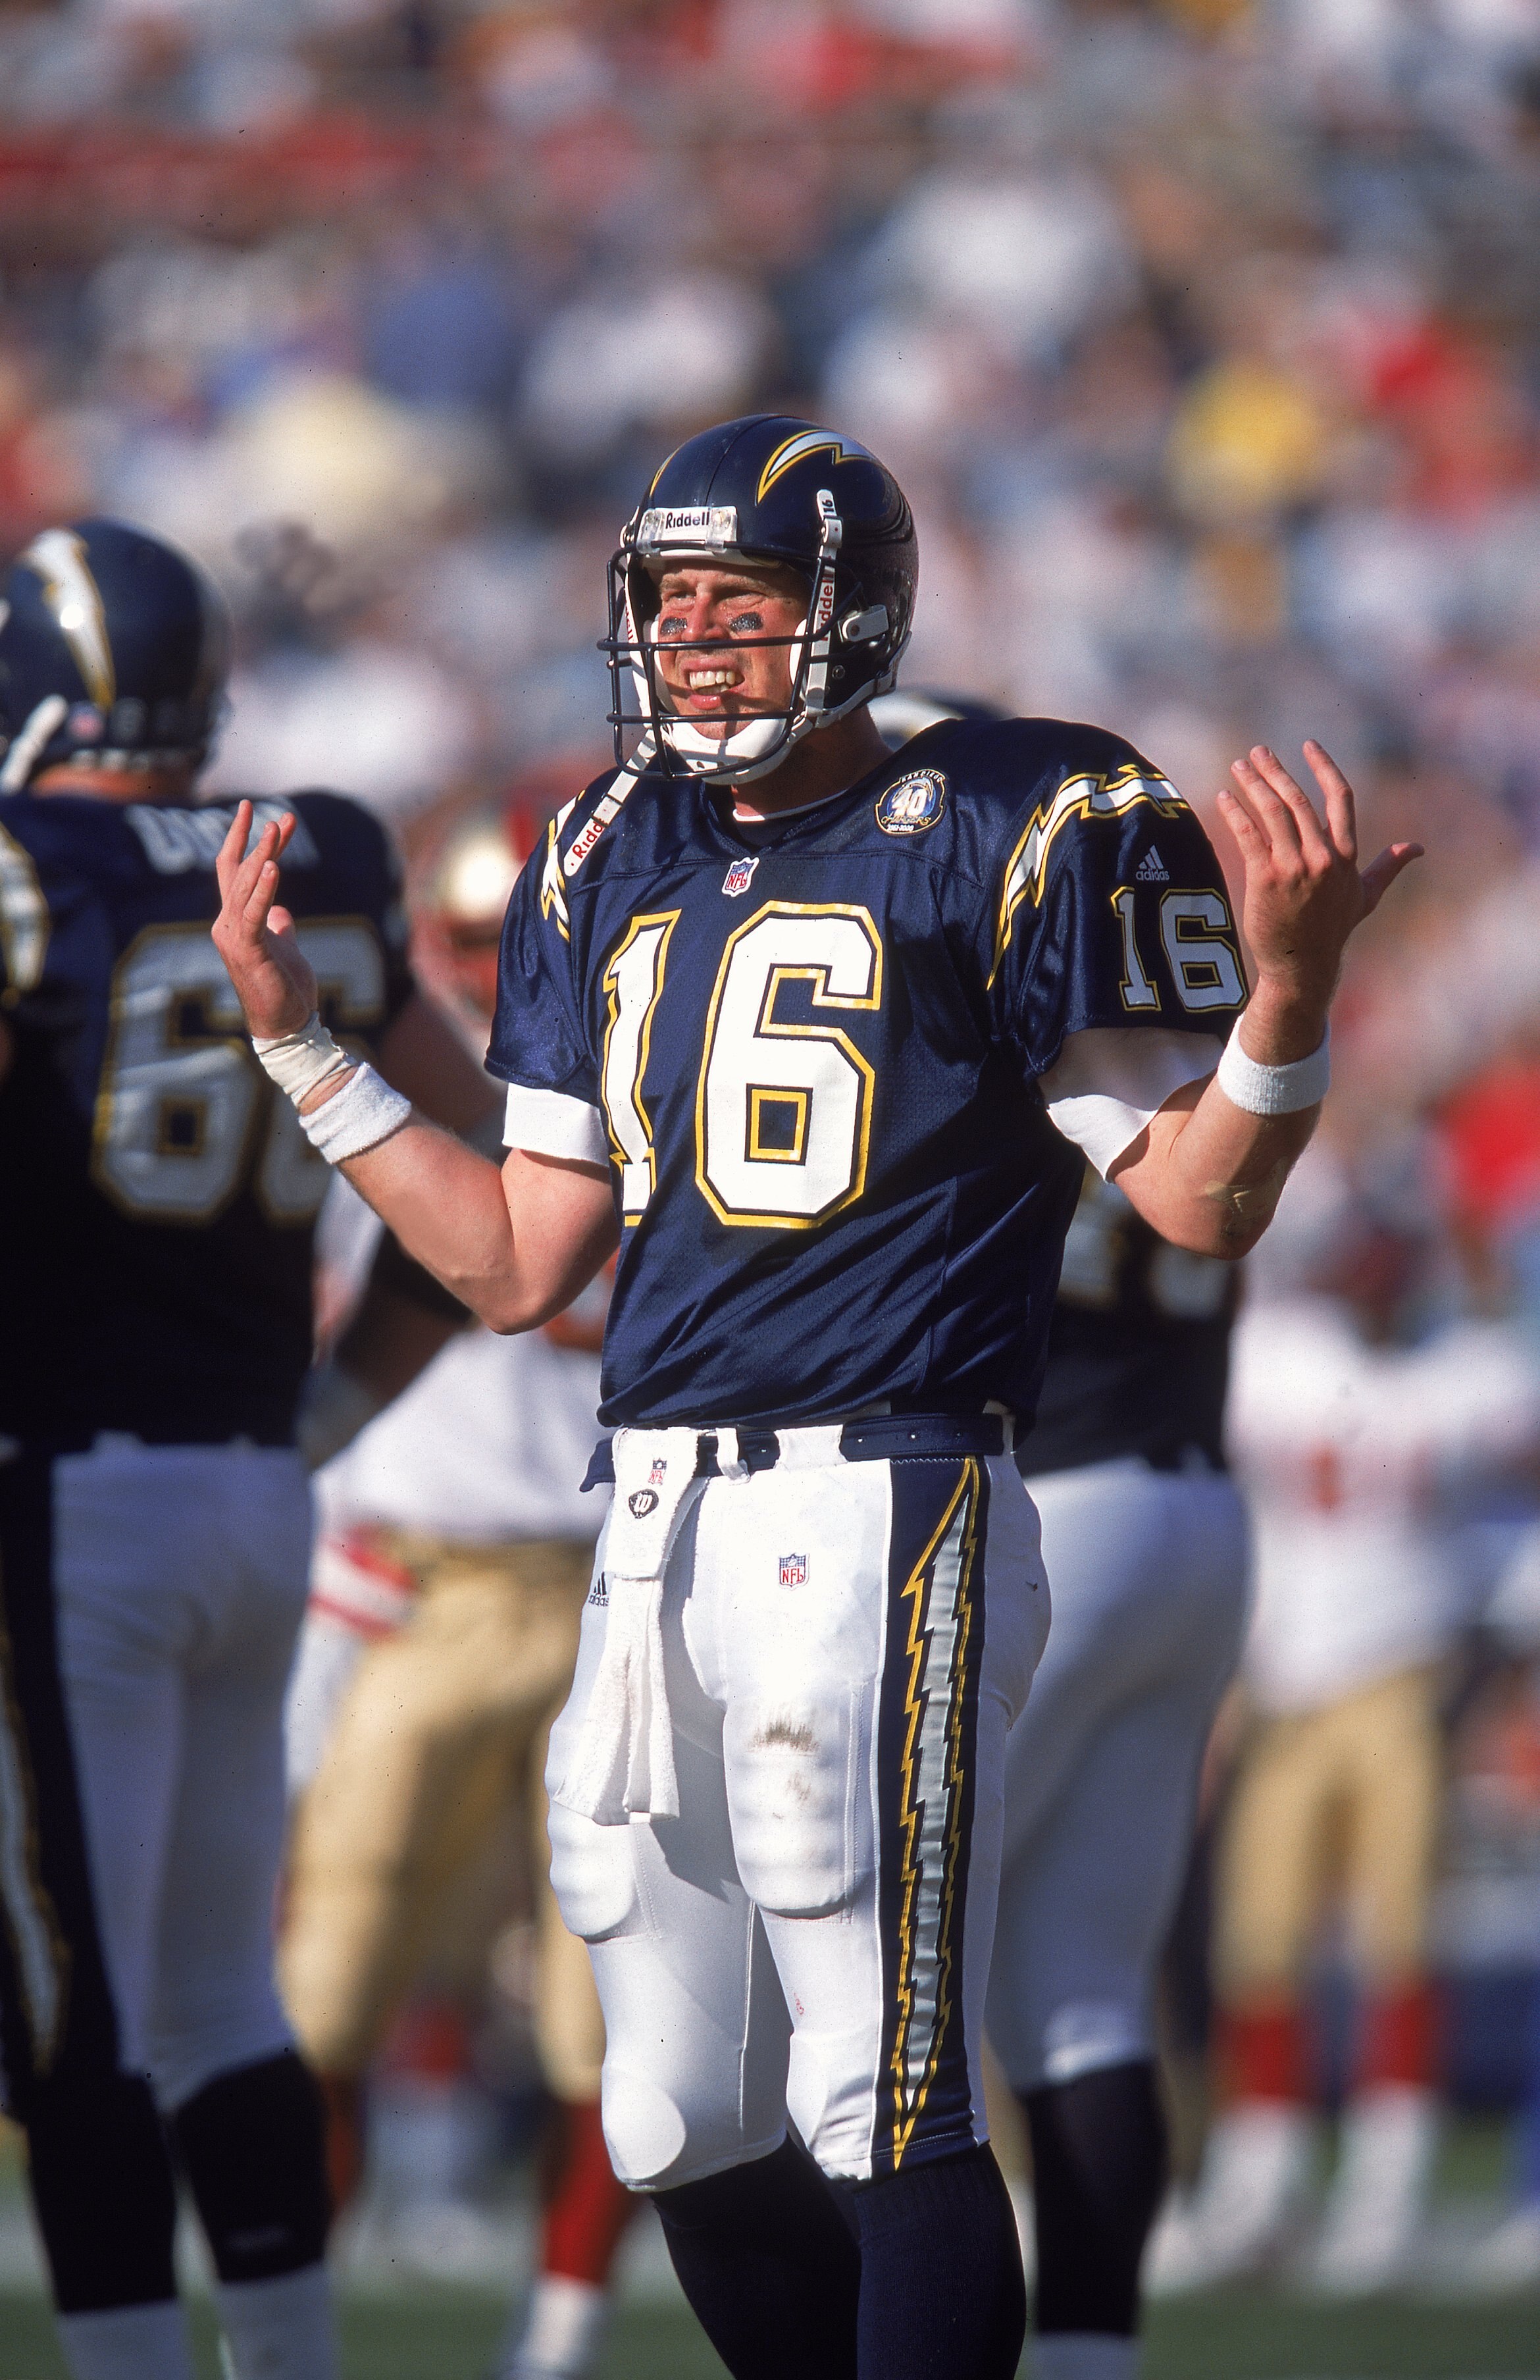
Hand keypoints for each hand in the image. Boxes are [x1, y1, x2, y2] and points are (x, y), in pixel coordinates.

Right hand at [212, 800, 318, 1037]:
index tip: (262, 813)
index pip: (236, 872)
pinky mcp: (248, 951)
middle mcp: (227, 925)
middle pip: (238, 871)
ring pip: (246, 886)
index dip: (247, 841)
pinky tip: (273, 865)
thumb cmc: (285, 989)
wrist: (286, 1026)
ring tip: (276, 827)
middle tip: (275, 814)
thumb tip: (283, 911)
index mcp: (235, 922)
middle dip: (256, 839)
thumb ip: (279, 926)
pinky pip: (255, 913)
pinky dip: (263, 889)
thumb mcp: (285, 948)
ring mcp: (234, 937)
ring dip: (262, 854)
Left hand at [1216, 741, 1421, 1042]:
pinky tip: (1224, 797)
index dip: (1323, 767)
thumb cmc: (1332, 931)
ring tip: (1239, 767)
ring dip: (1253, 785)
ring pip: (1272, 813)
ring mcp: (1294, 868)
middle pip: (1298, 801)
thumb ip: (1386, 867)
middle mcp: (1322, 858)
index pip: (1339, 798)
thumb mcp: (1364, 897)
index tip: (1308, 745)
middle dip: (1276, 771)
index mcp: (1345, 856)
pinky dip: (1235, 813)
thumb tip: (1416, 848)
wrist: (1303, 967)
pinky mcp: (1265, 879)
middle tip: (1257, 752)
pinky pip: (1248, 836)